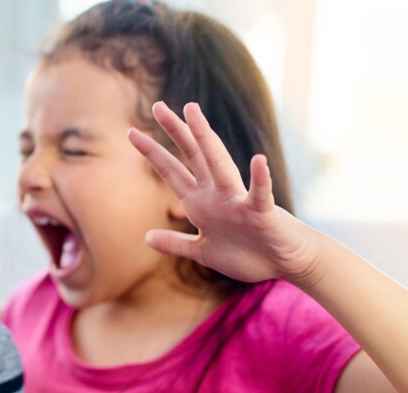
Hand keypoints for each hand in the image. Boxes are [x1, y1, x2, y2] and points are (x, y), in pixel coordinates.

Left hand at [128, 101, 320, 285]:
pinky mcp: (261, 213)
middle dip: (175, 132)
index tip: (131, 133)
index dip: (152, 152)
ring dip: (206, 139)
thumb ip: (176, 244)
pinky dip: (259, 179)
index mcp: (200, 203)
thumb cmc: (246, 255)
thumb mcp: (202, 252)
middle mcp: (216, 195)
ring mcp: (238, 201)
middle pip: (192, 156)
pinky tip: (258, 160)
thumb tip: (146, 238)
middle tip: (157, 106)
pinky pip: (260, 194)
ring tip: (193, 112)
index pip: (171, 171)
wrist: (284, 264)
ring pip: (219, 165)